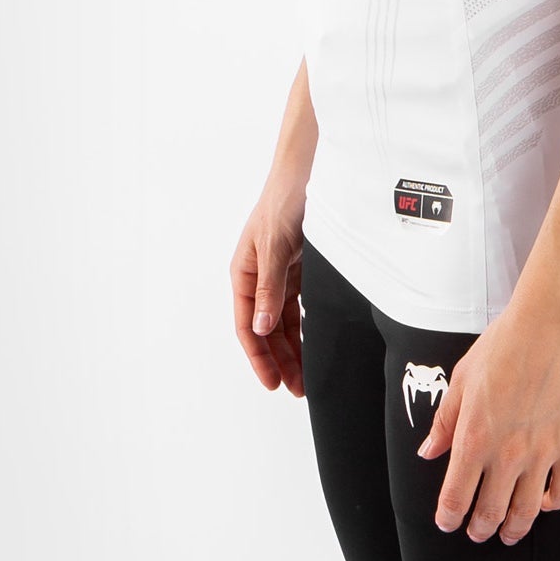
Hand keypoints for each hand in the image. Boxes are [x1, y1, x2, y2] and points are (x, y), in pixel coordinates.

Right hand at [231, 191, 305, 396]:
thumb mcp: (274, 246)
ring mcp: (280, 273)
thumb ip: (270, 287)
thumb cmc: (283, 202)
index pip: (248, 326)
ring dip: (293, 349)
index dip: (258, 357)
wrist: (308, 171)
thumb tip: (263, 329)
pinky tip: (315, 344)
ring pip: (284, 321)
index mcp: (244, 273)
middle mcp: (259, 277)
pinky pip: (300, 306)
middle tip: (296, 389)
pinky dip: (305, 326)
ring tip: (306, 377)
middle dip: (279, 361)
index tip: (272, 384)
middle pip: (266, 330)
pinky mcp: (300, 268)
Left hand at [417, 297, 559, 544]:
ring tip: (509, 532)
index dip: (448, 517)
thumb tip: (429, 451)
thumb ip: (445, 420)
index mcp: (474, 438)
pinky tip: (546, 502)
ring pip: (526, 511)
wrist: (554, 324)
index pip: (455, 497)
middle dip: (480, 529)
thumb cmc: (507, 343)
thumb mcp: (463, 378)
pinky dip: (552, 504)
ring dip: (514, 528)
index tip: (448, 522)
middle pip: (490, 512)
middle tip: (478, 532)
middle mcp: (507, 454)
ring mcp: (542, 454)